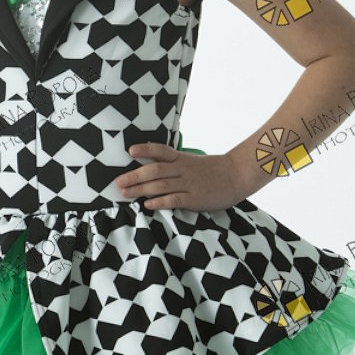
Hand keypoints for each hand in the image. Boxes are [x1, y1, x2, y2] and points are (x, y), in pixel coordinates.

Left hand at [115, 143, 243, 213]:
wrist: (236, 176)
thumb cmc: (211, 170)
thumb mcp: (191, 161)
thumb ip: (173, 163)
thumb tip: (150, 165)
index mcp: (181, 159)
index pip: (161, 151)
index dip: (145, 150)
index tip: (130, 151)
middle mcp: (182, 170)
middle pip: (155, 170)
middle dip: (134, 176)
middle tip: (118, 182)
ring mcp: (189, 184)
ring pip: (161, 185)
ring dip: (141, 190)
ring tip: (126, 194)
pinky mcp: (195, 199)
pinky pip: (175, 200)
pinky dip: (160, 202)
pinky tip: (148, 204)